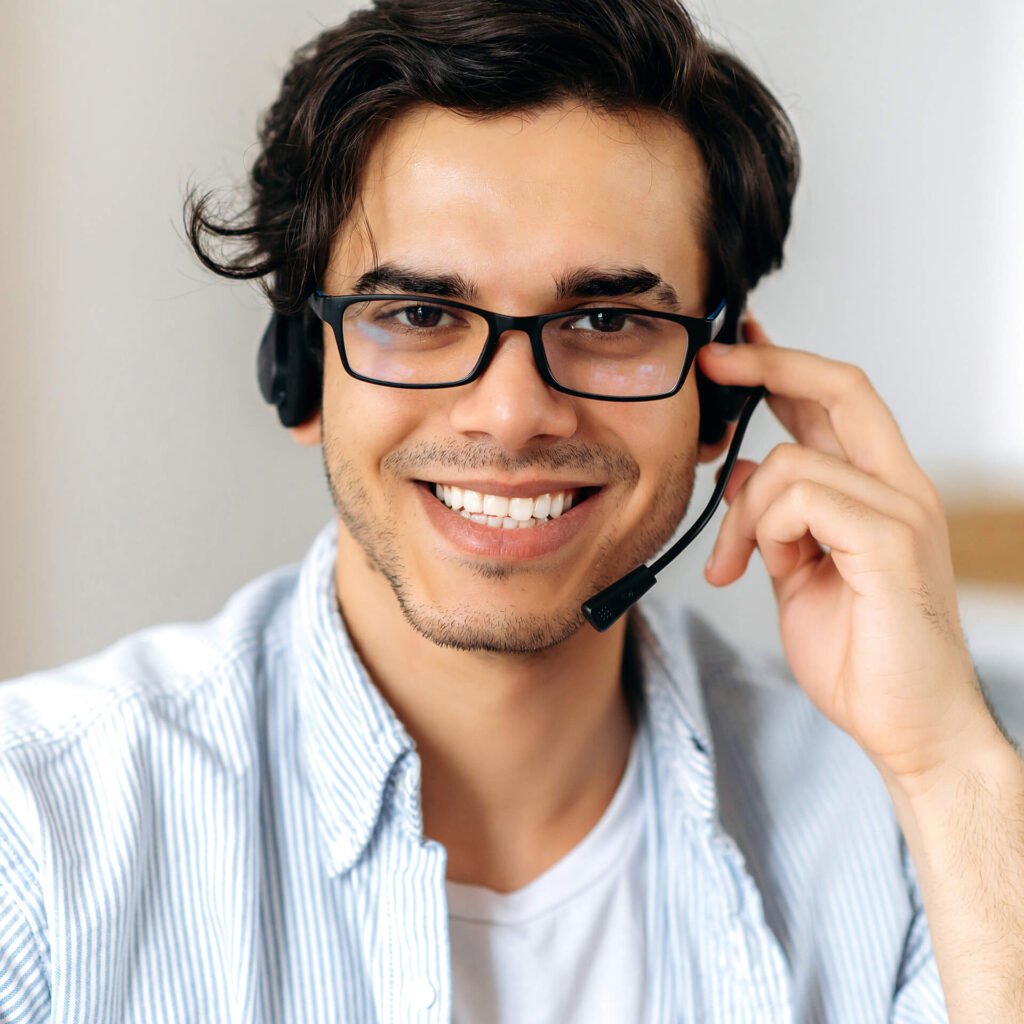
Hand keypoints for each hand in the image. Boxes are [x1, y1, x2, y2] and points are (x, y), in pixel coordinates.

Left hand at [698, 316, 992, 783]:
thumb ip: (776, 518)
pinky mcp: (892, 542)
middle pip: (840, 387)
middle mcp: (900, 488)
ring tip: (740, 566)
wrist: (905, 725)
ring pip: (792, 460)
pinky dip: (765, 533)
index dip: (784, 364)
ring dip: (744, 513)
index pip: (838, 400)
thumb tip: (744, 470)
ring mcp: (902, 511)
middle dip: (768, 363)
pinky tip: (766, 572)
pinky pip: (802, 500)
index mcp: (880, 490)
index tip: (733, 346)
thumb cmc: (857, 653)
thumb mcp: (796, 571)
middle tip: (713, 359)